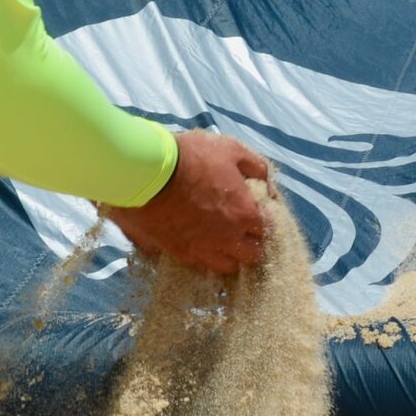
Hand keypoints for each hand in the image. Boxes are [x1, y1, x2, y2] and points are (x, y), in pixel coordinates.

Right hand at [104, 129, 272, 274]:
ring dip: (231, 254)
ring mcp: (204, 249)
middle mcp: (229, 237)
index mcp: (245, 213)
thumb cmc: (193, 157)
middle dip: (252, 241)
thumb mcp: (231, 149)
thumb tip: (266, 184)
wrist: (148, 172)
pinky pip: (201, 265)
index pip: (267, 229)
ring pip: (228, 266)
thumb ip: (256, 166)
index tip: (255, 209)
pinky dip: (206, 256)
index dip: (263, 219)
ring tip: (223, 240)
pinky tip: (201, 243)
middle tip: (242, 227)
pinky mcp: (181, 252)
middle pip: (253, 254)